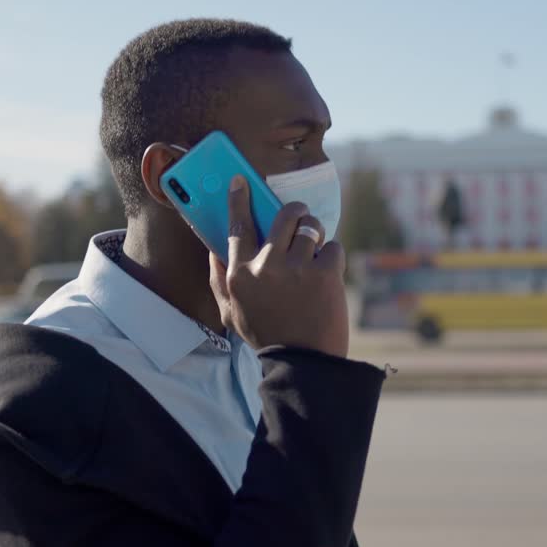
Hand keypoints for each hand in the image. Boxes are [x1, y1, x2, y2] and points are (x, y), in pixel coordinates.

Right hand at [209, 175, 348, 357]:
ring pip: (310, 227)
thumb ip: (220, 281)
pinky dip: (332, 257)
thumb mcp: (232, 313)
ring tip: (314, 251)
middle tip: (299, 216)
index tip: (241, 181)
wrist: (303, 364)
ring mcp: (297, 268)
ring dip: (315, 234)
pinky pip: (332, 247)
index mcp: (240, 275)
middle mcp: (265, 267)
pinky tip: (326, 275)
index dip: (239, 199)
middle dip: (295, 210)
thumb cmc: (267, 336)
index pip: (237, 226)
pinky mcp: (324, 274)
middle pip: (283, 215)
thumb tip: (214, 251)